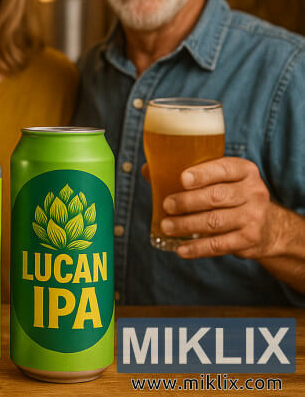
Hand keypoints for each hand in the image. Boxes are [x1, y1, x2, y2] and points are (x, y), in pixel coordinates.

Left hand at [155, 157, 282, 259]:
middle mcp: (254, 192)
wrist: (269, 225)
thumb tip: (148, 170)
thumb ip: (189, 173)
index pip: (224, 169)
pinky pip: (219, 245)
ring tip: (167, 226)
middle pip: (216, 197)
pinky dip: (198, 248)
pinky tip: (181, 249)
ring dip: (187, 225)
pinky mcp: (250, 239)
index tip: (182, 179)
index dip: (203, 174)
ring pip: (215, 221)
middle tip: (167, 205)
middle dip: (187, 202)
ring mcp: (254, 217)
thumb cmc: (231, 195)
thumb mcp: (220, 178)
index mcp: (244, 170)